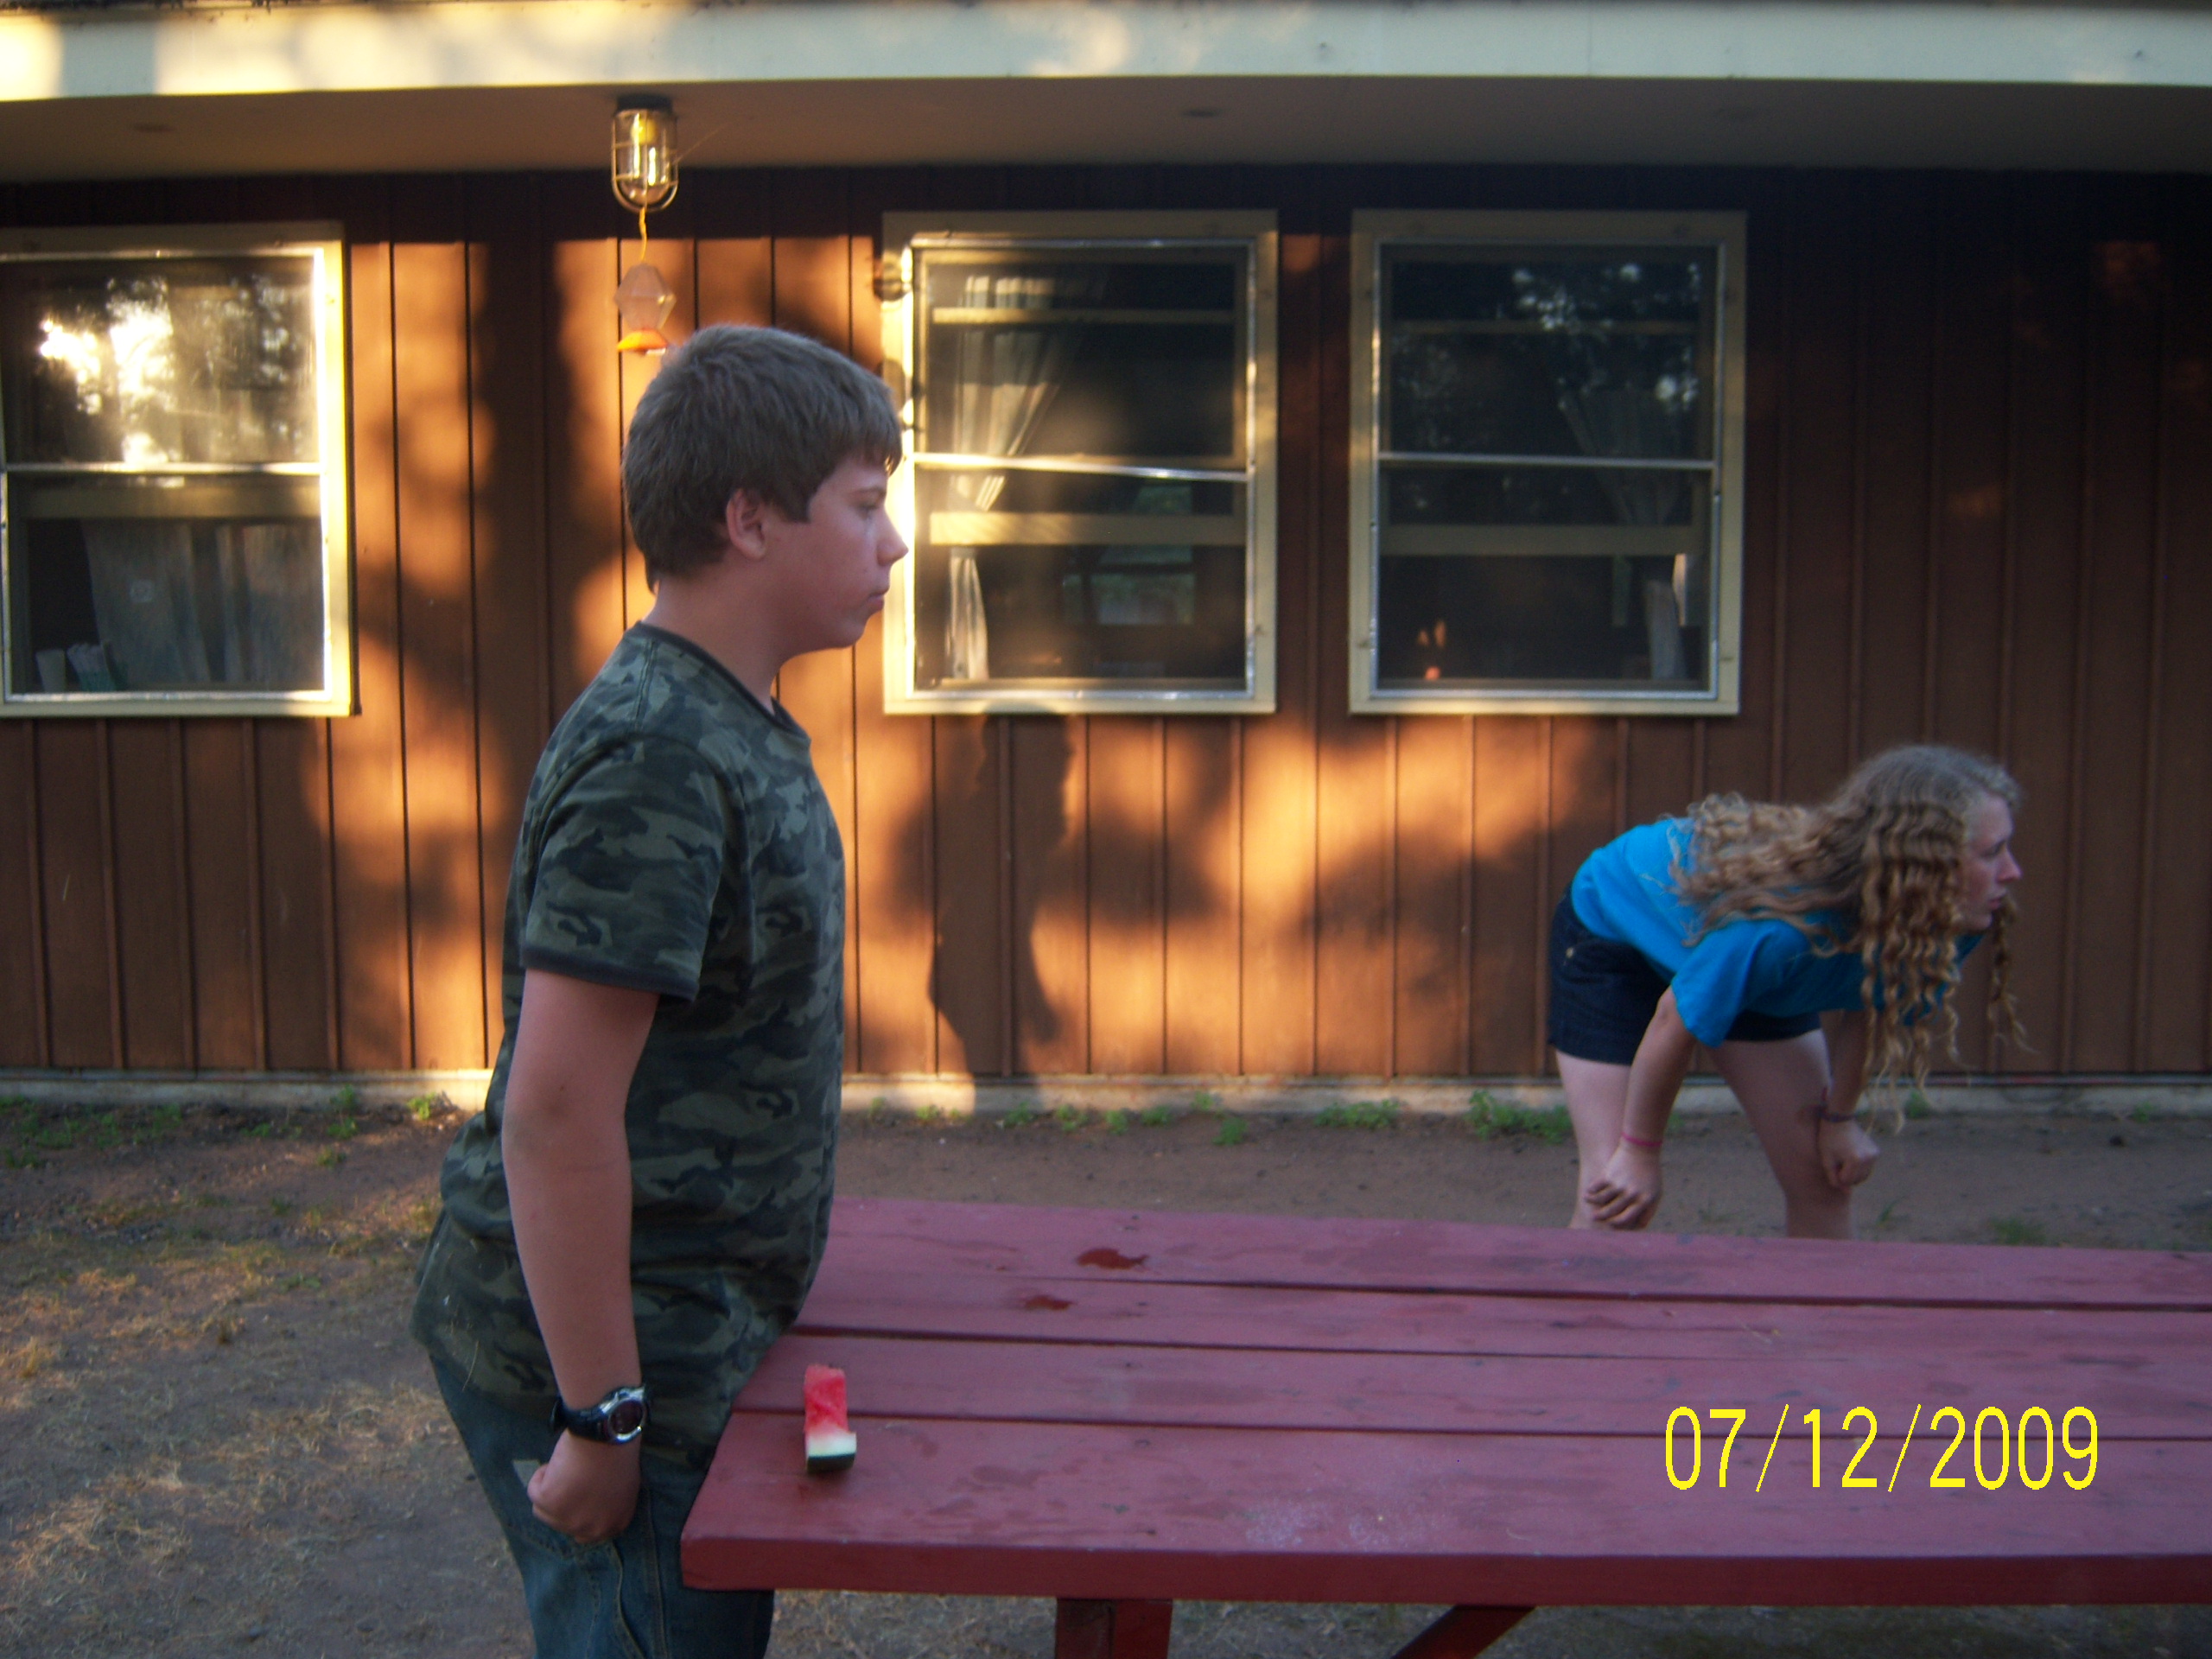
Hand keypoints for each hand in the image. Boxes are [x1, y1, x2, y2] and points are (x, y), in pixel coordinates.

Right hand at [527, 1430, 639, 1545]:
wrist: (607, 1435)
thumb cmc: (617, 1452)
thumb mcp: (623, 1487)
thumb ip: (607, 1506)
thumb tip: (587, 1508)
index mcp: (612, 1525)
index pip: (586, 1533)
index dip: (576, 1512)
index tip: (574, 1496)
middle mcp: (591, 1530)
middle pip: (561, 1523)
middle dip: (562, 1503)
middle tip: (568, 1480)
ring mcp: (569, 1520)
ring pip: (543, 1511)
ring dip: (550, 1488)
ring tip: (566, 1468)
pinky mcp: (549, 1504)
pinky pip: (533, 1492)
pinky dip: (540, 1475)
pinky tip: (557, 1463)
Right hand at [1584, 1141, 1662, 1229]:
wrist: (1642, 1148)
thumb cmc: (1650, 1173)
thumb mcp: (1655, 1193)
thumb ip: (1648, 1211)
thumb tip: (1639, 1227)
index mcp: (1643, 1201)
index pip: (1625, 1219)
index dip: (1616, 1223)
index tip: (1610, 1222)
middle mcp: (1630, 1195)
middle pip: (1611, 1211)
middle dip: (1601, 1216)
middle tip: (1594, 1218)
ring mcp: (1619, 1185)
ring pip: (1600, 1200)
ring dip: (1592, 1202)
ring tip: (1587, 1201)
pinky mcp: (1609, 1175)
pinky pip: (1595, 1187)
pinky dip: (1590, 1191)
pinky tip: (1588, 1191)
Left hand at [1817, 1117, 1879, 1189]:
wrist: (1840, 1119)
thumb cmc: (1829, 1139)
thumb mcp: (1826, 1159)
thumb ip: (1834, 1178)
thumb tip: (1847, 1192)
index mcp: (1855, 1159)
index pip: (1846, 1181)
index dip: (1837, 1175)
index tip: (1833, 1162)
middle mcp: (1869, 1158)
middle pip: (1857, 1180)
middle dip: (1846, 1175)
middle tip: (1838, 1159)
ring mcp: (1874, 1155)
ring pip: (1864, 1176)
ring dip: (1853, 1173)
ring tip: (1844, 1158)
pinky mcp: (1876, 1152)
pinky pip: (1868, 1168)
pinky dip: (1860, 1167)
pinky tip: (1852, 1156)